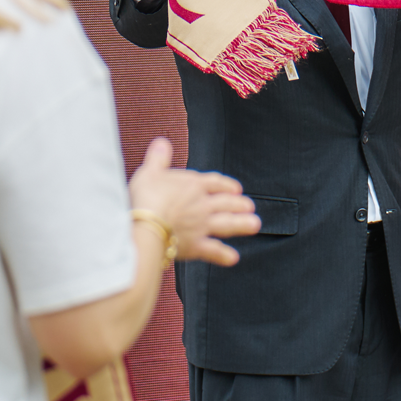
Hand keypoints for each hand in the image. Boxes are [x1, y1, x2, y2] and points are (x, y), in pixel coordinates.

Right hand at [128, 137, 257, 265]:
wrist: (145, 223)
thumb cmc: (145, 196)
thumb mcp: (149, 171)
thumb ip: (158, 157)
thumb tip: (162, 142)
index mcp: (194, 186)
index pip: (215, 183)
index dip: (226, 185)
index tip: (236, 189)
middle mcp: (202, 205)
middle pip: (226, 203)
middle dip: (239, 204)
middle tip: (249, 206)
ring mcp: (201, 226)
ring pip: (227, 224)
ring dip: (241, 225)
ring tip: (255, 225)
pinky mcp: (196, 246)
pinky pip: (213, 251)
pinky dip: (223, 255)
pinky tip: (234, 258)